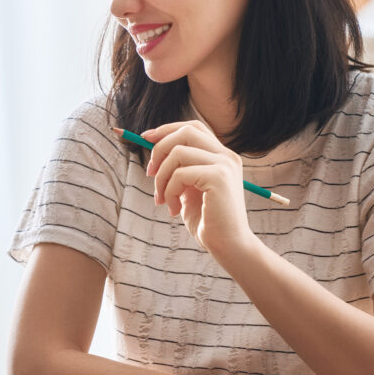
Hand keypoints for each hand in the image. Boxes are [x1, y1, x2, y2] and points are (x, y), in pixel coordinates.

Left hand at [143, 121, 256, 258]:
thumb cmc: (207, 221)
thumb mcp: (189, 189)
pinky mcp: (219, 177)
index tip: (145, 138)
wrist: (228, 246)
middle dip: (159, 149)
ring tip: (163, 200)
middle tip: (149, 173)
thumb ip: (179, 169)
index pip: (192, 128)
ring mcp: (225, 164)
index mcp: (221, 156)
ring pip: (177, 152)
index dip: (167, 130)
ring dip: (161, 177)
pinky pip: (180, 173)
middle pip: (185, 132)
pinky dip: (169, 190)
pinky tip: (174, 208)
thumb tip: (154, 152)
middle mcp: (227, 156)